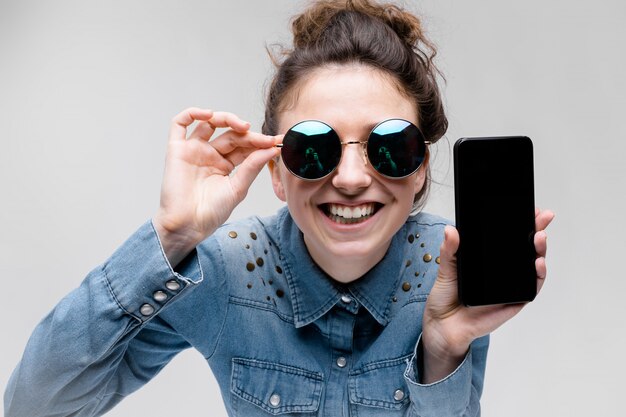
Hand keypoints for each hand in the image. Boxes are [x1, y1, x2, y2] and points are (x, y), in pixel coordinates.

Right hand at [153, 108, 279, 264]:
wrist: (188, 225)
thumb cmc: (211, 213)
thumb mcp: (238, 188)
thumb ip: (253, 166)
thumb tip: (272, 149)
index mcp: (225, 165)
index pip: (244, 146)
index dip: (260, 142)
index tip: (277, 142)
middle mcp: (210, 155)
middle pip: (231, 134)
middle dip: (249, 134)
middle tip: (264, 139)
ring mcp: (194, 150)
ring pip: (210, 123)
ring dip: (227, 118)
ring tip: (243, 126)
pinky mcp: (177, 149)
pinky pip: (179, 124)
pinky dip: (193, 114)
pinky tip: (209, 115)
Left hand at [421, 208, 554, 381]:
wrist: (443, 326)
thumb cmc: (445, 297)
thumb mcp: (446, 269)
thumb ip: (450, 251)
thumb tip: (451, 230)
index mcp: (487, 259)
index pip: (508, 237)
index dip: (521, 223)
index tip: (530, 209)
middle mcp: (502, 270)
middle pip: (525, 248)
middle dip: (537, 231)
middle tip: (541, 218)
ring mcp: (510, 285)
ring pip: (532, 265)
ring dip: (539, 251)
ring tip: (539, 238)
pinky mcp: (514, 301)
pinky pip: (530, 288)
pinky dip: (537, 276)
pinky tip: (537, 264)